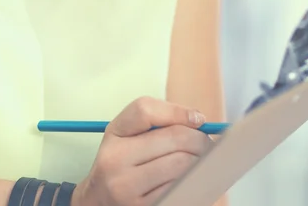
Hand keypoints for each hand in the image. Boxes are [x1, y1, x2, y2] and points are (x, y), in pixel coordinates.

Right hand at [72, 97, 211, 205]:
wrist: (98, 201)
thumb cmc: (120, 164)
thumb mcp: (125, 136)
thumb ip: (153, 122)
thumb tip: (197, 119)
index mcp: (114, 134)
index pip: (145, 110)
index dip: (177, 112)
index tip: (198, 119)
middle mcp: (116, 160)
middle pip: (173, 139)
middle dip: (200, 140)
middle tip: (209, 145)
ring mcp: (127, 188)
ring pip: (182, 166)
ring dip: (201, 163)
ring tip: (203, 163)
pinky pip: (181, 191)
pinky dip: (195, 184)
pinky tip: (194, 181)